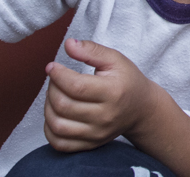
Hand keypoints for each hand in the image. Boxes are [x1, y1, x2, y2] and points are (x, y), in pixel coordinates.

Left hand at [43, 38, 160, 151]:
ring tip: (55, 95)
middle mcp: (106, 116)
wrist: (141, 109)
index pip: (76, 86)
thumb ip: (92, 50)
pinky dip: (49, 129)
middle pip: (63, 105)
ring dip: (47, 108)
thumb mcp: (115, 60)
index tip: (52, 66)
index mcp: (113, 92)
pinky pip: (59, 143)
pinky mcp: (90, 144)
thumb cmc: (127, 81)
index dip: (57, 75)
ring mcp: (97, 133)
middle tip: (55, 79)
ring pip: (57, 125)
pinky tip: (55, 114)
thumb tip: (68, 44)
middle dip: (52, 88)